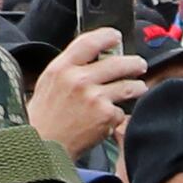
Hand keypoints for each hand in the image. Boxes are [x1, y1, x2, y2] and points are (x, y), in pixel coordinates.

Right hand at [27, 26, 146, 158]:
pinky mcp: (106, 116)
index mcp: (61, 68)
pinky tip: (110, 118)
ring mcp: (94, 98)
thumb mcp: (49, 83)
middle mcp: (79, 80)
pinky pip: (121, 111)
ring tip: (139, 87)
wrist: (42, 146)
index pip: (89, 42)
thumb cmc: (44, 116)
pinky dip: (118, 115)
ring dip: (138, 86)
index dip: (107, 36)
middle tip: (139, 64)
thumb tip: (94, 56)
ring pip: (129, 85)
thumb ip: (70, 68)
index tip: (116, 36)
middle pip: (117, 63)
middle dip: (134, 63)